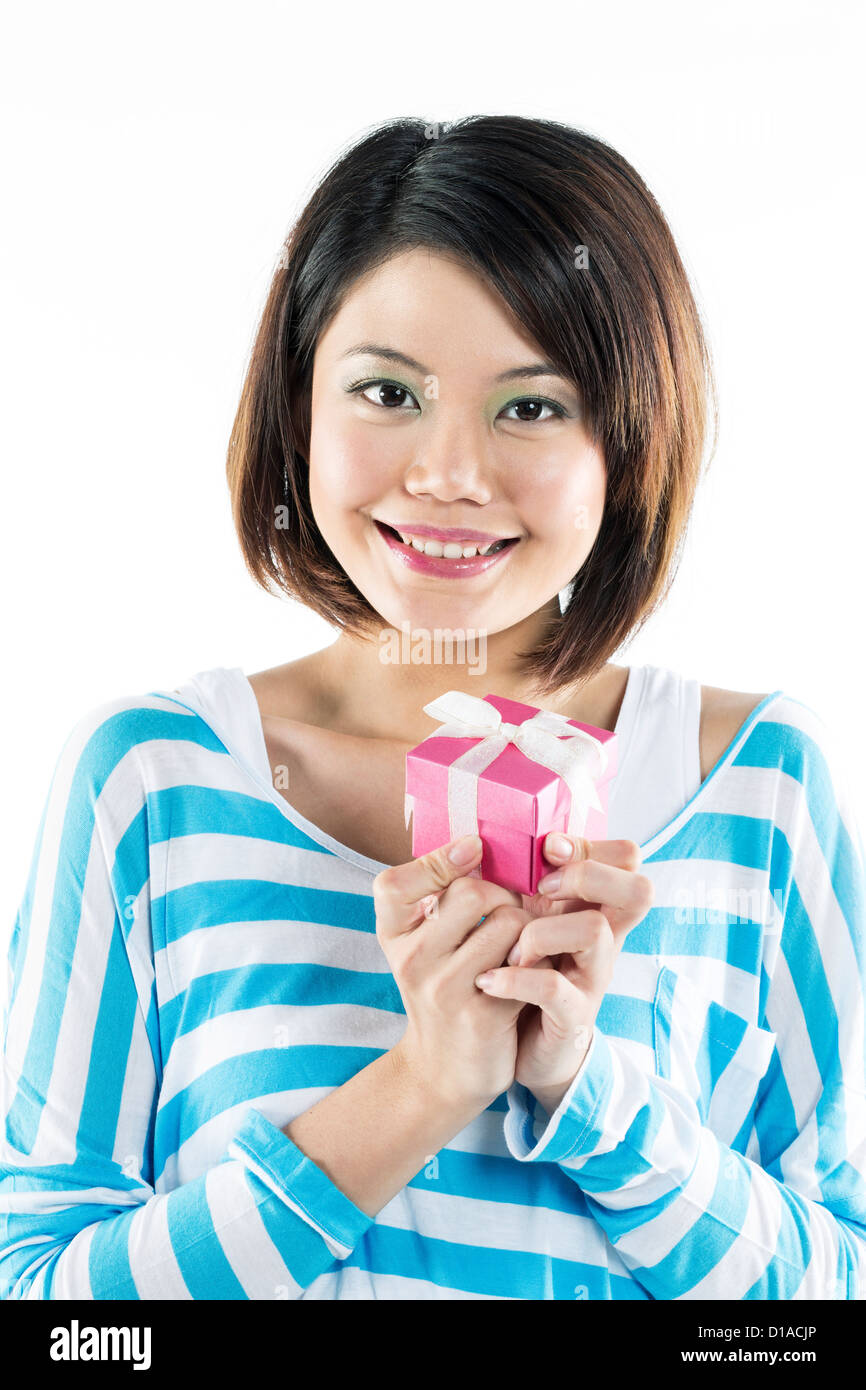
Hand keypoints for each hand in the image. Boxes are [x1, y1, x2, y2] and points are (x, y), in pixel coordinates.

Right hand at [374, 833, 532, 1111]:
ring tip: (523, 939)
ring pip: (506, 922)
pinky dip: (537, 956)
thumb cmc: (442, 987)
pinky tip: (533, 965)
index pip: (397, 881)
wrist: (445, 1069)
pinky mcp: (481, 1014)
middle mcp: (412, 960)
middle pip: (472, 892)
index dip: (440, 858)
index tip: (475, 849)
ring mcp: (444, 988)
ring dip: (527, 925)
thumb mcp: (422, 941)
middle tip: (514, 906)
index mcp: (392, 934)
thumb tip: (478, 839)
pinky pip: (526, 962)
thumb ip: (437, 893)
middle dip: (505, 892)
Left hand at [474, 834, 654, 1113]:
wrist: (519, 1045)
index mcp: (594, 908)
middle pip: (638, 890)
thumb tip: (519, 836)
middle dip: (586, 875)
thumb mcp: (529, 916)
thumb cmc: (523, 969)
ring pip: (595, 931)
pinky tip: (488, 980)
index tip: (546, 850)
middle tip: (540, 891)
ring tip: (510, 949)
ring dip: (541, 932)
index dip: (590, 845)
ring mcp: (593, 978)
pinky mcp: (572, 1015)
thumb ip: (530, 878)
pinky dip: (516, 979)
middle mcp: (605, 939)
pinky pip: (554, 987)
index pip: (627, 859)